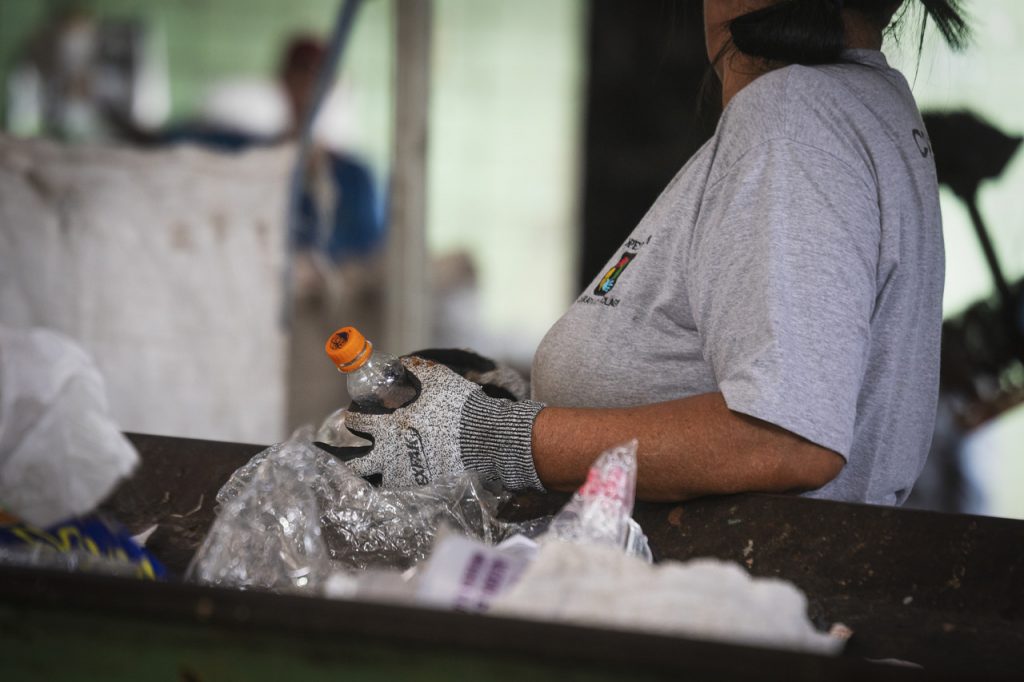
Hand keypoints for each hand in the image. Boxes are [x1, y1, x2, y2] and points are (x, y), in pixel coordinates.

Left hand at [344, 357, 544, 489]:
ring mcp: (406, 474)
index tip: (357, 417)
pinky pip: (399, 491)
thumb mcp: (436, 378)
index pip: (357, 423)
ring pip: (376, 482)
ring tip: (377, 470)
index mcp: (390, 426)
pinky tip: (401, 476)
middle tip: (358, 451)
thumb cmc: (459, 405)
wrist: (485, 436)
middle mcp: (392, 453)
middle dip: (351, 457)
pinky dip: (396, 484)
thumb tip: (399, 363)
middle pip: (357, 464)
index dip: (354, 418)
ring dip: (373, 475)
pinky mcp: (421, 486)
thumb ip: (413, 369)